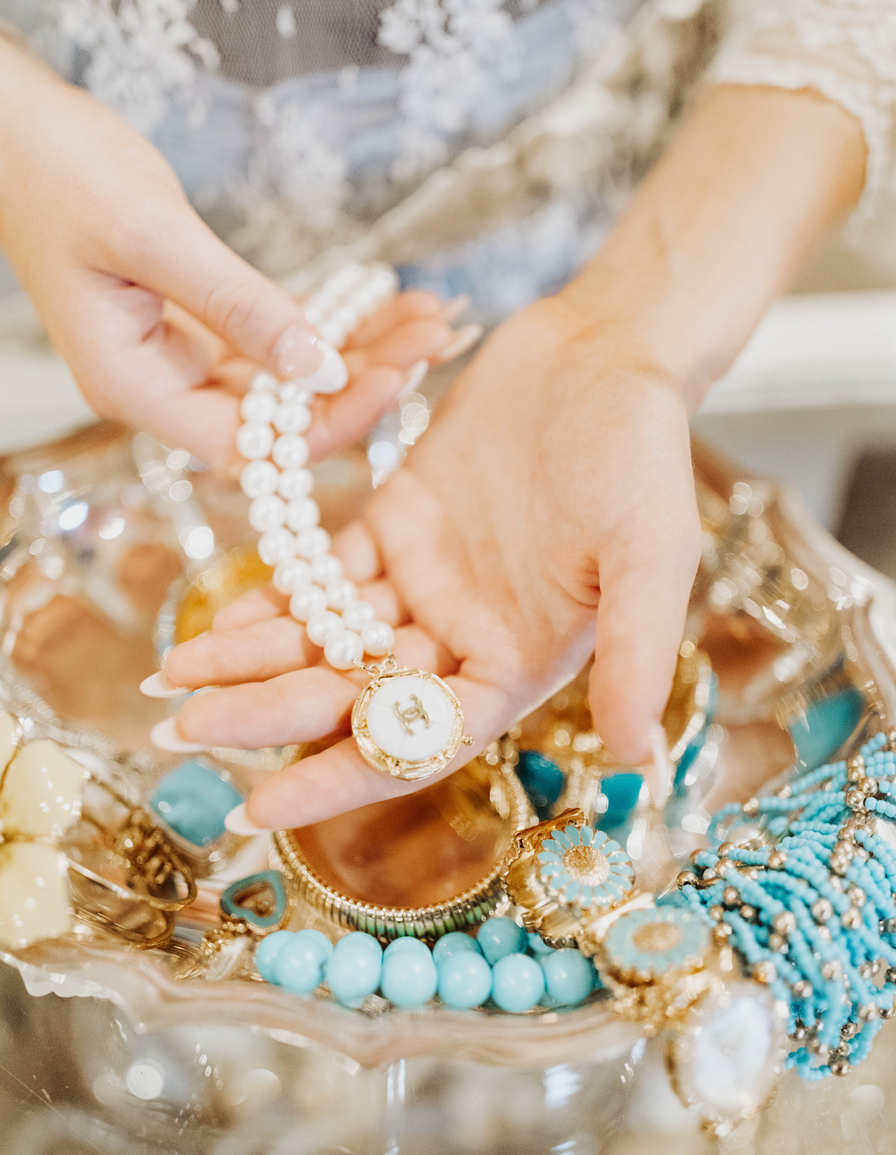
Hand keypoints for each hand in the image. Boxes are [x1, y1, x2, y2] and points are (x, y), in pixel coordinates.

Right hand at [0, 38, 471, 468]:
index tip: (394, 380)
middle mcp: (161, 386)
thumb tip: (315, 368)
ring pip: (287, 378)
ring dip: (358, 352)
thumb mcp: (154, 238)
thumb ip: (237, 307)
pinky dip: (331, 323)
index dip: (324, 424)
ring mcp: (182, 356)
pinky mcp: (201, 323)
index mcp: (134, 386)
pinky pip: (278, 339)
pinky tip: (387, 304)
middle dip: (361, 382)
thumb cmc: (62, 173)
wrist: (15, 129)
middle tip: (434, 338)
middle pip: (278, 417)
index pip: (248, 444)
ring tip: (429, 318)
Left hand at [163, 295, 701, 825]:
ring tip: (173, 674)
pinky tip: (221, 613)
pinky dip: (275, 594)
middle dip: (269, 713)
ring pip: (327, 638)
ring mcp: (425, 584)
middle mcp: (464, 639)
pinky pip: (324, 574)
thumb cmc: (642, 451)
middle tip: (182, 729)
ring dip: (254, 658)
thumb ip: (634, 652)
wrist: (605, 350)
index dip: (341, 776)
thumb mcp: (651, 552)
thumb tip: (637, 760)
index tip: (262, 804)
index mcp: (519, 665)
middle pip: (354, 694)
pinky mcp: (396, 525)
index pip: (419, 741)